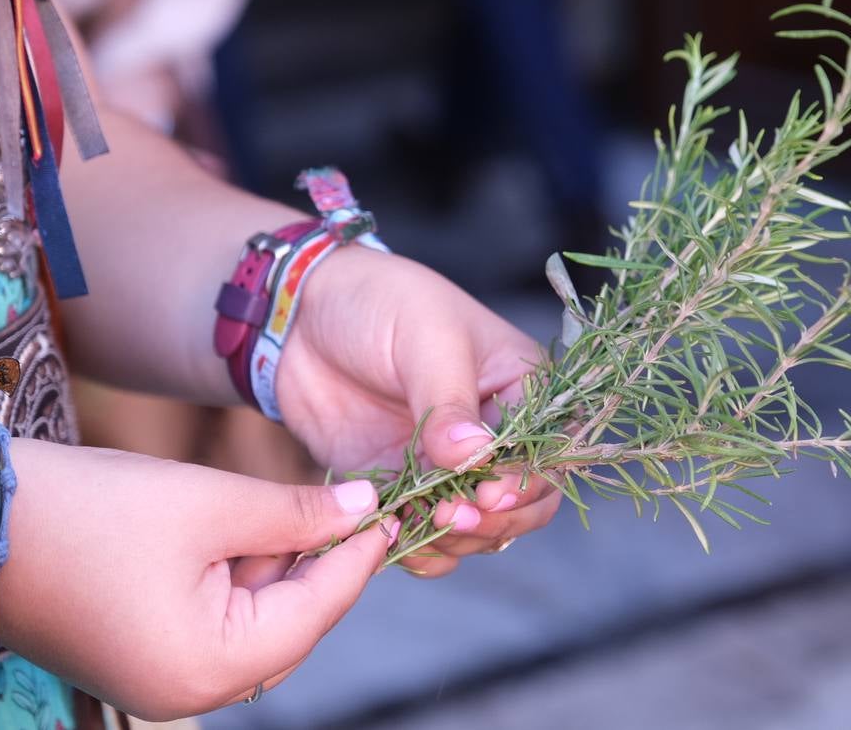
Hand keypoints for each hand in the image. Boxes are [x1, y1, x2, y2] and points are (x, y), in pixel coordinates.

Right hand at [0, 438, 394, 720]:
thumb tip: (362, 508)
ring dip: (280, 565)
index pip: (317, 611)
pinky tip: (250, 528)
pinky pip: (220, 620)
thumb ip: (297, 513)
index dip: (358, 557)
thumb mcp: (212, 502)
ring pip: (258, 620)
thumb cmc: (95, 511)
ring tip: (298, 507)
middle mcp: (190, 691)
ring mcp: (164, 679)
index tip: (391, 512)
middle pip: (292, 625)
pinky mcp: (145, 656)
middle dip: (321, 563)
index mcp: (211, 667)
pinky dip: (242, 576)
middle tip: (352, 505)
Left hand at [277, 248, 561, 575]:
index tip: (487, 493)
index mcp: (522, 387)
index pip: (548, 450)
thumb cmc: (380, 303)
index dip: (526, 481)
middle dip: (497, 519)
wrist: (303, 318)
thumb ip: (449, 402)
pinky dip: (420, 548)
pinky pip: (430, 536)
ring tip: (422, 524)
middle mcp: (497, 433)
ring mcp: (452, 466)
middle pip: (527, 501)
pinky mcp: (408, 489)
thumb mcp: (425, 338)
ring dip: (459, 539)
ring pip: (483, 528)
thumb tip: (477, 456)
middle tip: (453, 515)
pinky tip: (394, 536)